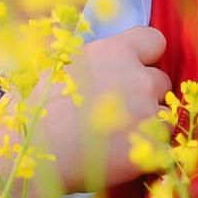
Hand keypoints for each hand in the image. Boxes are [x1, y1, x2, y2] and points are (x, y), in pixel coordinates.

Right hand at [33, 26, 172, 192]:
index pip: (154, 40)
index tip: (134, 68)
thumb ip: (91, 60)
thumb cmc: (37, 108)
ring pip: (163, 115)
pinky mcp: (153, 148)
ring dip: (147, 124)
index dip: (146, 55)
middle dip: (145, 93)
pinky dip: (144, 153)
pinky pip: (161, 147)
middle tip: (116, 110)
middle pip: (161, 80)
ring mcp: (148, 114)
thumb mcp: (58, 67)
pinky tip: (117, 157)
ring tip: (114, 137)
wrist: (34, 152)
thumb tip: (98, 60)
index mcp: (115, 52)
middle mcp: (138, 78)